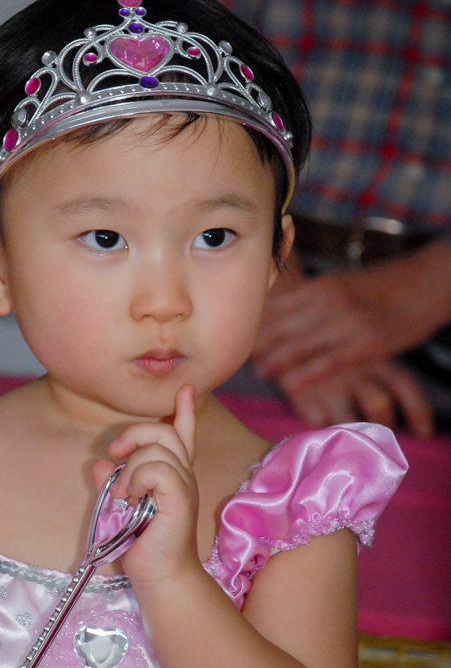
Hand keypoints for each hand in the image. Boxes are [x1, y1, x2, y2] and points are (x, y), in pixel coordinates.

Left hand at [93, 385, 198, 587]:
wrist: (160, 578)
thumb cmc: (141, 548)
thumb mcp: (118, 509)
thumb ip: (112, 482)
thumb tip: (100, 463)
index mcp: (173, 477)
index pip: (182, 436)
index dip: (184, 412)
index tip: (185, 390)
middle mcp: (183, 476)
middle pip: (162, 431)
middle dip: (133, 432)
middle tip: (113, 452)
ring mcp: (185, 486)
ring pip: (156, 447)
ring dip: (130, 466)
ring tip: (123, 494)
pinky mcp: (180, 498)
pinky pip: (157, 468)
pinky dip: (136, 477)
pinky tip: (130, 498)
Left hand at [254, 243, 450, 390]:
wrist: (430, 281)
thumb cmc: (384, 285)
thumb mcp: (343, 282)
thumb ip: (312, 297)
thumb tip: (279, 308)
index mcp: (321, 286)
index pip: (274, 307)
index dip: (254, 325)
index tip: (237, 336)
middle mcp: (329, 302)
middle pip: (279, 327)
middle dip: (258, 345)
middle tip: (238, 360)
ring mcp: (348, 323)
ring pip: (299, 346)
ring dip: (274, 362)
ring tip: (259, 373)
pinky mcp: (368, 345)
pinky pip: (328, 364)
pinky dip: (306, 376)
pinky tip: (290, 386)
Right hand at [284, 361, 433, 436]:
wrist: (279, 337)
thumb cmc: (327, 354)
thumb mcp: (357, 356)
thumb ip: (378, 380)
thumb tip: (409, 415)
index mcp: (373, 358)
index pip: (404, 385)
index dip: (418, 412)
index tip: (424, 434)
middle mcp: (354, 371)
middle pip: (379, 406)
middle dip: (382, 429)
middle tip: (378, 441)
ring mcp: (327, 384)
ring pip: (349, 421)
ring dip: (353, 438)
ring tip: (350, 443)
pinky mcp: (301, 396)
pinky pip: (319, 426)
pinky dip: (323, 433)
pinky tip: (321, 433)